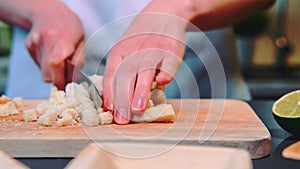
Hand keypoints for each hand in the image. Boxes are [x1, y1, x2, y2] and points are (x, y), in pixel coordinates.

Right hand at [25, 1, 84, 89]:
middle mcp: (47, 40)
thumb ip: (78, 61)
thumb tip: (73, 80)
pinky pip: (39, 65)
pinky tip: (51, 55)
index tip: (68, 85)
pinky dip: (47, 66)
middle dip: (57, 81)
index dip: (61, 78)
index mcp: (64, 38)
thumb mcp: (82, 41)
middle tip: (66, 81)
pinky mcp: (29, 47)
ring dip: (52, 73)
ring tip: (60, 62)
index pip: (56, 63)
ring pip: (43, 72)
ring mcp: (35, 43)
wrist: (49, 12)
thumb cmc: (70, 27)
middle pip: (47, 74)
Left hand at [103, 1, 189, 123]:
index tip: (110, 110)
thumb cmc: (140, 39)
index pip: (111, 75)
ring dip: (141, 91)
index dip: (110, 93)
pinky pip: (168, 65)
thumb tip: (117, 102)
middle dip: (123, 99)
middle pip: (126, 76)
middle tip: (123, 118)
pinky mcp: (171, 51)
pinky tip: (162, 85)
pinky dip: (165, 75)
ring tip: (138, 110)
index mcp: (119, 52)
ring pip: (145, 72)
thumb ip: (120, 73)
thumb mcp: (124, 50)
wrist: (163, 15)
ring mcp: (153, 50)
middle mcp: (134, 51)